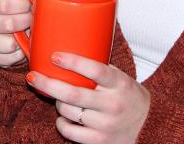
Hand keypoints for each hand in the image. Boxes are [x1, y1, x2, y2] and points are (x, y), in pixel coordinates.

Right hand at [0, 0, 40, 66]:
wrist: (13, 27)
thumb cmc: (20, 6)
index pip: (5, 5)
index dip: (24, 6)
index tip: (31, 6)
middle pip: (8, 24)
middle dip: (27, 23)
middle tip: (33, 21)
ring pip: (9, 44)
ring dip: (24, 40)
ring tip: (27, 32)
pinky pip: (9, 59)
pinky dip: (20, 54)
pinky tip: (21, 45)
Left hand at [26, 53, 149, 143]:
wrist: (150, 126)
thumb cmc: (129, 97)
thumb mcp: (120, 78)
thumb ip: (99, 68)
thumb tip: (67, 49)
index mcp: (119, 83)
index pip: (95, 70)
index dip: (73, 62)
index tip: (54, 56)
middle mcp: (112, 104)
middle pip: (73, 94)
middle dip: (48, 83)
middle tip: (32, 76)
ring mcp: (106, 124)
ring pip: (69, 112)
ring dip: (57, 102)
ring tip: (56, 96)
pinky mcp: (100, 141)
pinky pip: (71, 133)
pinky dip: (62, 123)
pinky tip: (63, 117)